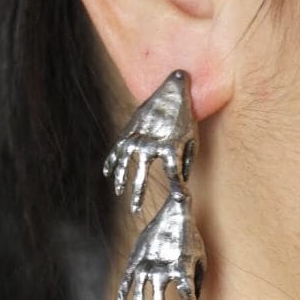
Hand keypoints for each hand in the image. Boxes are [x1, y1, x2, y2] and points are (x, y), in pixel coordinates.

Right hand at [102, 70, 197, 211]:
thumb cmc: (185, 116)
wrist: (170, 88)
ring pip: (124, 164)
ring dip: (121, 180)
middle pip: (142, 175)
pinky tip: (107, 173)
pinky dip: (111, 160)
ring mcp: (136, 137)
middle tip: (136, 210)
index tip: (179, 200)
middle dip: (138, 194)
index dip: (176, 188)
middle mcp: (150, 144)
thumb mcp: (192, 138)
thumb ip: (187, 160)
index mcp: (170, 146)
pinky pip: (116, 148)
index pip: (173, 175)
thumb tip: (181, 178)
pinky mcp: (128, 130)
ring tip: (120, 194)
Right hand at [117, 189, 206, 299]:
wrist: (175, 210)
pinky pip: (127, 277)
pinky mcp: (137, 257)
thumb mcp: (202, 258)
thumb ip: (198, 281)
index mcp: (182, 266)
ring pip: (140, 292)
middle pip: (158, 299)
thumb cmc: (192, 236)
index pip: (185, 292)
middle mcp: (163, 267)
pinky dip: (123, 290)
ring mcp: (148, 262)